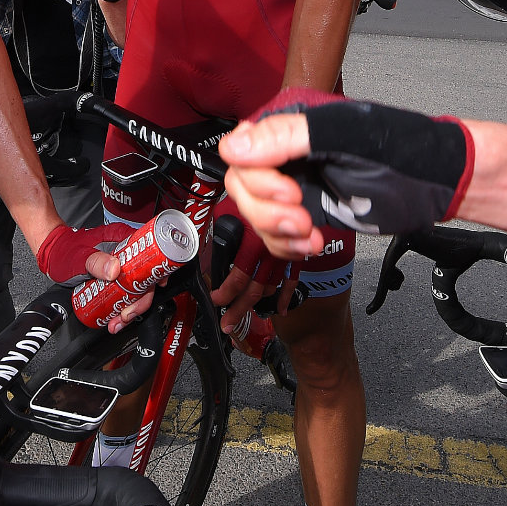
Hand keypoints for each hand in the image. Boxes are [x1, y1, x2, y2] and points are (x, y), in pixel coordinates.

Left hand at [36, 224, 154, 332]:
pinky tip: (116, 316)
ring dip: (131, 307)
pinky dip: (123, 305)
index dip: (154, 277)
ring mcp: (121, 264)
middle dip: (139, 300)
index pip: (149, 257)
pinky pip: (126, 291)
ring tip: (118, 321)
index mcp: (122, 239)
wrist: (51, 252)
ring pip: (136, 287)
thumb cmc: (63, 249)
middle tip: (126, 314)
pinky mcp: (116, 275)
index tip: (146, 294)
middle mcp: (126, 251)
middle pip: (145, 278)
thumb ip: (94, 262)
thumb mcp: (78, 257)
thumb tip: (115, 269)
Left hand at [208, 198, 294, 331]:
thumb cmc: (258, 187)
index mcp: (252, 239)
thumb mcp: (232, 203)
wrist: (292, 181)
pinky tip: (281, 309)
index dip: (226, 291)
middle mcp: (270, 249)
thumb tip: (208, 241)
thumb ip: (222, 225)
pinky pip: (294, 278)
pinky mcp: (298, 252)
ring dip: (260, 305)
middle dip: (240, 309)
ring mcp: (286, 253)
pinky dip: (287, 295)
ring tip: (247, 319)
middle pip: (255, 288)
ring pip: (272, 285)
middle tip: (227, 324)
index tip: (216, 299)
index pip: (238, 275)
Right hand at [221, 88, 473, 249]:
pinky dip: (288, 246)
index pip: (242, 153)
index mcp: (291, 125)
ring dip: (277, 232)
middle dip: (267, 211)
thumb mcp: (343, 135)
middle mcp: (287, 154)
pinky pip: (275, 235)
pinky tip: (312, 243)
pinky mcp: (308, 213)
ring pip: (256, 216)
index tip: (289, 192)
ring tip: (309, 233)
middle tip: (301, 218)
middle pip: (243, 189)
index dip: (257, 179)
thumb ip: (286, 137)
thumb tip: (233, 146)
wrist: (435, 182)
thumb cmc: (403, 148)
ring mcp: (297, 184)